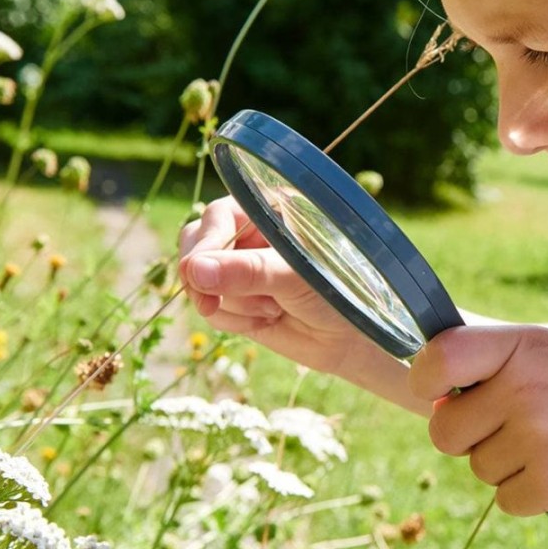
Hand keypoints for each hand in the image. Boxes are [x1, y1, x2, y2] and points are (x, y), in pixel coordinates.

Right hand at [178, 197, 396, 386]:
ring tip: (274, 309)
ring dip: (232, 304)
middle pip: (196, 244)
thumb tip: (195, 270)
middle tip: (213, 304)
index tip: (198, 275)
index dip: (205, 245)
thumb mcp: (298, 277)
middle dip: (208, 279)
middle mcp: (250, 233)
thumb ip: (250, 271)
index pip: (218, 216)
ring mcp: (240, 266)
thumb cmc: (339, 293)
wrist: (352, 338)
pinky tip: (267, 320)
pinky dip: (232, 321)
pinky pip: (211, 308)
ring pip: (200, 281)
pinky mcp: (236, 298)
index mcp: (270, 210)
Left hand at [411, 325, 547, 516]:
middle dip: (466, 437)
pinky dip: (528, 493)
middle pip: (444, 431)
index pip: (440, 359)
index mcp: (521, 346)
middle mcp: (523, 388)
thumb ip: (492, 367)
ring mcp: (537, 437)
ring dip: (505, 466)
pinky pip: (504, 500)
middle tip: (511, 428)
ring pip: (477, 468)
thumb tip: (434, 402)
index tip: (436, 391)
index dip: (426, 379)